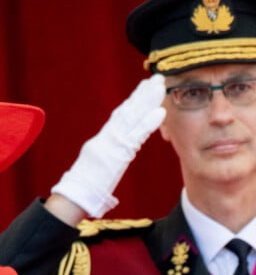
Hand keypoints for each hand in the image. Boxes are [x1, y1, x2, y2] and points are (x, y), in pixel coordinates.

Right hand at [51, 74, 166, 216]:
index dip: (135, 99)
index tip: (146, 85)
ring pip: (132, 117)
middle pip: (128, 110)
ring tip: (160, 87)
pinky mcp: (116, 154)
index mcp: (104, 139)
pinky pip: (136, 136)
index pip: (122, 114)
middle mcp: (107, 136)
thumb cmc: (88, 186)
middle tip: (158, 78)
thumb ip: (114, 153)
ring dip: (147, 101)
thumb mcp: (103, 165)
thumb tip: (123, 149)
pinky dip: (148, 123)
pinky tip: (161, 112)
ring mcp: (111, 143)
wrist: (75, 196)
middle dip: (143, 93)